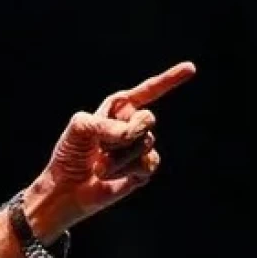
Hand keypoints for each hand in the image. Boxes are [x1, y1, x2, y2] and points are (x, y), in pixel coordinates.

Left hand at [25, 61, 196, 237]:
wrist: (65, 188)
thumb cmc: (69, 155)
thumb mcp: (79, 127)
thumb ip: (104, 123)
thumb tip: (131, 135)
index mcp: (118, 109)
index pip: (146, 91)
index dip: (168, 80)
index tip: (191, 68)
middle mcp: (132, 125)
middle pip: (147, 119)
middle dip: (125, 133)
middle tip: (101, 146)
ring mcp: (139, 147)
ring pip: (144, 143)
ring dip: (117, 158)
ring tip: (99, 166)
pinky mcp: (142, 169)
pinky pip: (147, 163)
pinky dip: (125, 170)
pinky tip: (111, 176)